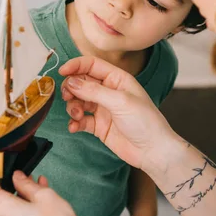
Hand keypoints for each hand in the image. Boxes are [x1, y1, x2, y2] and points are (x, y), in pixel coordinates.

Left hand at [0, 155, 77, 215]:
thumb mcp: (45, 197)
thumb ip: (28, 185)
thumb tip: (18, 176)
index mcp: (1, 207)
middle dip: (5, 175)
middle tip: (16, 163)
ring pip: (5, 201)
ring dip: (16, 187)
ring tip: (33, 176)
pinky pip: (13, 211)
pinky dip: (22, 198)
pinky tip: (38, 190)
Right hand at [59, 56, 175, 170]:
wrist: (153, 151)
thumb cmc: (145, 122)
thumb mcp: (119, 101)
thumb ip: (93, 91)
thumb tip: (71, 82)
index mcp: (117, 79)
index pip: (92, 65)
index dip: (76, 66)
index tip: (62, 72)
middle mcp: (109, 91)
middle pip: (82, 82)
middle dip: (71, 88)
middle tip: (67, 96)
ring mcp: (103, 109)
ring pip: (78, 101)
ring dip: (73, 106)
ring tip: (77, 114)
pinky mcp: (98, 125)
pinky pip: (80, 120)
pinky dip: (74, 122)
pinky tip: (74, 127)